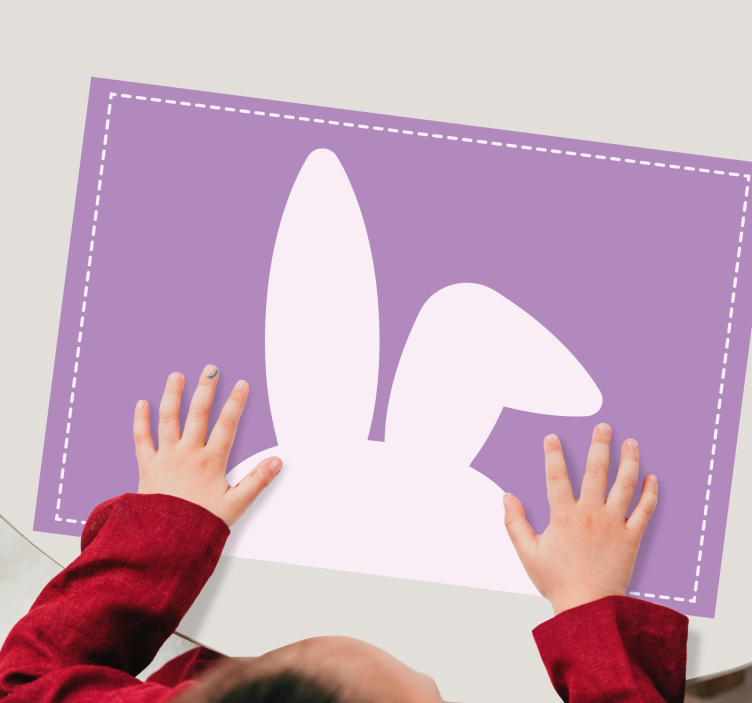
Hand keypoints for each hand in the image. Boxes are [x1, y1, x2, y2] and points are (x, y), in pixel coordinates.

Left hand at [133, 365, 281, 525]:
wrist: (164, 541)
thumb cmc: (200, 524)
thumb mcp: (236, 505)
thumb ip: (257, 481)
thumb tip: (277, 462)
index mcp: (211, 462)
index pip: (227, 424)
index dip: (236, 403)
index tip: (242, 384)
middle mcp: (188, 454)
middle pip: (198, 414)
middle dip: (206, 389)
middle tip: (211, 370)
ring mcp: (166, 458)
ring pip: (169, 419)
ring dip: (173, 395)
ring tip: (177, 376)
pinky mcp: (147, 467)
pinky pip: (141, 439)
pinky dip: (141, 420)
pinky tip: (142, 403)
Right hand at [503, 424, 657, 614]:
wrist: (588, 608)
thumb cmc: (557, 581)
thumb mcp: (527, 552)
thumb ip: (514, 522)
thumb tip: (506, 496)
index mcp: (563, 515)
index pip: (557, 475)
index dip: (553, 454)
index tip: (552, 437)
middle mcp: (590, 514)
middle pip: (596, 471)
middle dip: (600, 445)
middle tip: (604, 426)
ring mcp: (613, 524)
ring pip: (624, 485)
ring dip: (629, 461)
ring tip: (632, 443)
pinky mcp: (631, 538)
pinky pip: (644, 511)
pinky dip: (650, 494)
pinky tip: (652, 478)